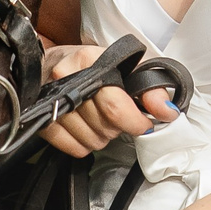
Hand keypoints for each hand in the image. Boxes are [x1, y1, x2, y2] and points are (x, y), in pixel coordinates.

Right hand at [38, 42, 180, 158]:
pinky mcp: (43, 121)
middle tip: (117, 114)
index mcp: (88, 60)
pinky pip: (75, 148)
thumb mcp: (126, 67)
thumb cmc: (93, 65)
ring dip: (103, 135)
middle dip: (119, 126)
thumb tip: (167, 111)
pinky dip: (86, 144)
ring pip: (92, 139)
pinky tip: (87, 127)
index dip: (135, 120)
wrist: (53, 62)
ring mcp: (51, 101)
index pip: (114, 104)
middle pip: (105, 125)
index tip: (145, 123)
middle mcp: (65, 78)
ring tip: (100, 118)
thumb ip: (151, 88)